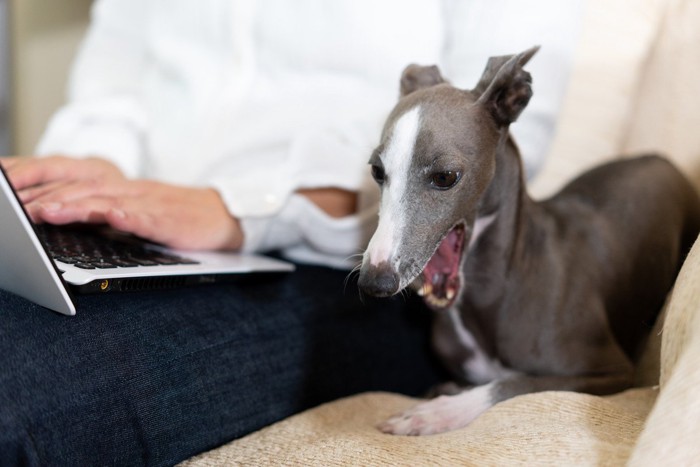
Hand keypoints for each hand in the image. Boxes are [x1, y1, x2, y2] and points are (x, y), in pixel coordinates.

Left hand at [1, 156, 242, 250]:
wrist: (220, 215)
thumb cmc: (177, 217)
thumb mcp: (136, 213)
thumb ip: (105, 214)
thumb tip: (67, 221)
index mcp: (120, 191)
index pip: (75, 189)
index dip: (44, 195)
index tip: (16, 206)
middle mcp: (130, 192)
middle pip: (84, 192)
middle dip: (48, 199)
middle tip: (19, 210)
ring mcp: (150, 204)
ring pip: (107, 201)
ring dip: (76, 206)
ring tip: (48, 212)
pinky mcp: (169, 219)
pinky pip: (146, 216)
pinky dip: (127, 215)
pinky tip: (112, 216)